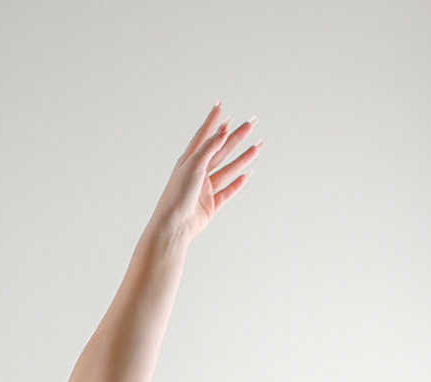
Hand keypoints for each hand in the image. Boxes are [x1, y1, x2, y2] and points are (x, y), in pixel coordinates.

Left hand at [150, 103, 261, 247]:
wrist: (173, 227)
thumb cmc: (177, 196)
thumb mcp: (193, 166)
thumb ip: (209, 148)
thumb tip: (222, 131)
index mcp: (188, 162)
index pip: (202, 136)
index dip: (211, 121)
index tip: (219, 106)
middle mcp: (196, 174)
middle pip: (219, 151)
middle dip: (235, 137)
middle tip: (251, 124)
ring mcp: (204, 190)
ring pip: (227, 170)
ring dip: (242, 158)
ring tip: (257, 146)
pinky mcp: (210, 206)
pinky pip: (227, 192)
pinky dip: (237, 183)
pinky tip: (247, 174)